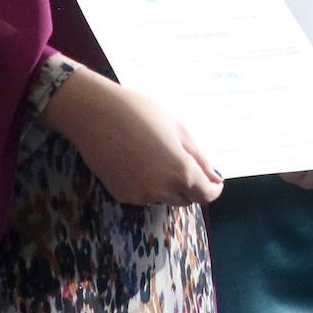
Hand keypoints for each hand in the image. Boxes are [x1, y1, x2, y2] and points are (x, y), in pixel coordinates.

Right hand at [43, 69, 223, 205]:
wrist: (97, 115)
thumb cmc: (141, 114)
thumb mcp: (178, 130)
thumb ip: (199, 158)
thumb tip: (215, 179)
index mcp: (181, 172)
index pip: (206, 195)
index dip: (212, 188)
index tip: (212, 179)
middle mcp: (163, 190)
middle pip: (186, 198)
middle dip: (190, 185)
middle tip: (181, 159)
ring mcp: (141, 196)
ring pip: (164, 198)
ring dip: (169, 186)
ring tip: (155, 156)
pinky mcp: (122, 196)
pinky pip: (144, 195)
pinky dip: (148, 185)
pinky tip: (137, 161)